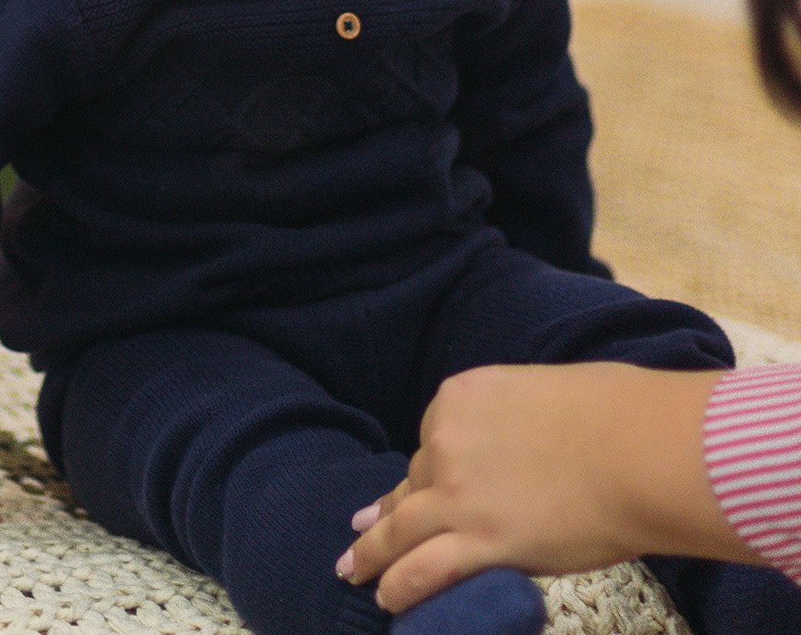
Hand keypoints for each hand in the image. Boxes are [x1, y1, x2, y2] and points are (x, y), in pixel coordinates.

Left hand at [337, 362, 742, 614]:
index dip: (429, 470)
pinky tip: (384, 598)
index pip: (433, 439)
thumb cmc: (612, 411)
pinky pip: (423, 569)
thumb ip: (510, 418)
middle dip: (390, 510)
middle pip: (414, 483)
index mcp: (460, 396)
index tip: (420, 487)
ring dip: (370, 554)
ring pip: (399, 529)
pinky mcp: (480, 542)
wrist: (636, 448)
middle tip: (361, 526)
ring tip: (352, 571)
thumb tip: (520, 439)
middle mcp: (446, 440)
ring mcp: (457, 494)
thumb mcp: (540, 391)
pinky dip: (398, 586)